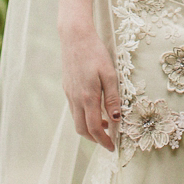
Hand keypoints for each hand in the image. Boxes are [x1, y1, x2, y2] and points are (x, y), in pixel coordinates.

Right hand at [60, 25, 121, 151]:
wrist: (75, 37)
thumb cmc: (95, 52)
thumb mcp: (109, 73)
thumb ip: (113, 98)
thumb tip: (116, 119)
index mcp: (87, 97)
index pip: (94, 128)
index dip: (103, 141)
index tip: (112, 147)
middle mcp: (75, 99)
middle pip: (82, 129)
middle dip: (95, 139)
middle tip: (108, 141)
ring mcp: (69, 93)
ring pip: (76, 120)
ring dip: (88, 128)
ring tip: (104, 124)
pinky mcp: (67, 88)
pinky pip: (73, 109)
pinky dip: (83, 116)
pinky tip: (93, 108)